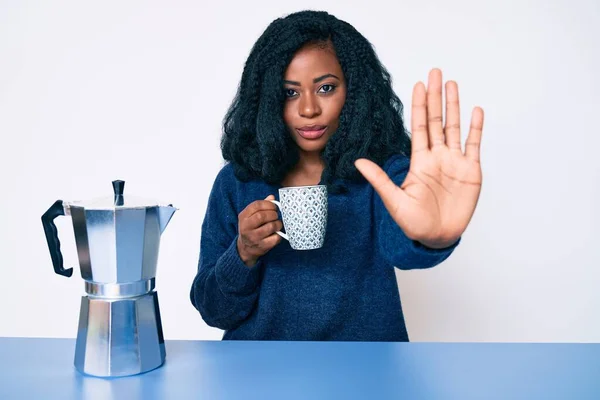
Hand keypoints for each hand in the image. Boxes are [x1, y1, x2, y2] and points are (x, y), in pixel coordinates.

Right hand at [237, 195, 282, 266]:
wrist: (245, 248)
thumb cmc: (251, 228)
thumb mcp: (251, 216)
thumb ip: (261, 206)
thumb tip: (272, 197)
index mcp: (243, 216)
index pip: (256, 205)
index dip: (268, 204)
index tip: (273, 207)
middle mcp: (246, 227)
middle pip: (262, 216)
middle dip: (273, 213)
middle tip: (276, 215)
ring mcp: (253, 238)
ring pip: (270, 227)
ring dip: (278, 223)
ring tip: (277, 224)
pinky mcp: (262, 246)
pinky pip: (275, 238)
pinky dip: (279, 234)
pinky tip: (276, 233)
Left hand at [355, 68, 483, 248]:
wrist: (436, 238)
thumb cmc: (414, 223)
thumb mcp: (394, 200)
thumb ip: (379, 179)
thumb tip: (357, 162)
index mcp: (419, 161)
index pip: (420, 127)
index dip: (420, 106)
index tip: (418, 84)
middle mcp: (437, 157)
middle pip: (438, 120)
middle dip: (436, 97)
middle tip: (436, 72)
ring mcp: (454, 162)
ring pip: (455, 128)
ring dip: (454, 106)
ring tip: (453, 84)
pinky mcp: (470, 171)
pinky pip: (474, 145)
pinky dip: (475, 128)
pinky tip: (476, 111)